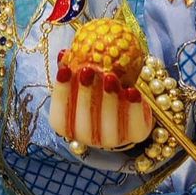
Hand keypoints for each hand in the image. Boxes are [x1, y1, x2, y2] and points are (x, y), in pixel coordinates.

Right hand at [48, 19, 152, 150]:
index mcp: (70, 128)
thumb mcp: (86, 79)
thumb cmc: (99, 89)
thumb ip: (74, 69)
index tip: (65, 69)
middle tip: (88, 70)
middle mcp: (89, 138)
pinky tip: (132, 90)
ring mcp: (113, 140)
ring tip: (110, 76)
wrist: (129, 103)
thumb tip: (63, 53)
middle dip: (86, 95)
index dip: (61, 94)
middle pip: (84, 123)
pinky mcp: (136, 135)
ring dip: (109, 100)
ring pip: (108, 126)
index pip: (60, 118)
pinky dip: (133, 108)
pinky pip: (134, 126)